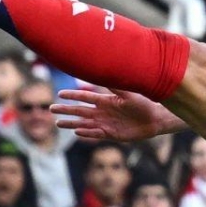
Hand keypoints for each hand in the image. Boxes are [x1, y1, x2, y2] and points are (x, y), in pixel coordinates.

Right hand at [52, 85, 179, 140]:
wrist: (154, 119)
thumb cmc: (143, 103)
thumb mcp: (129, 93)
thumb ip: (116, 85)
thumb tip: (104, 72)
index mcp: (106, 100)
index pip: (85, 97)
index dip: (73, 96)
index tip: (60, 94)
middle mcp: (103, 112)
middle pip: (80, 111)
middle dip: (66, 110)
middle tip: (51, 109)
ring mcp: (106, 123)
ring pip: (84, 123)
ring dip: (71, 123)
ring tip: (58, 123)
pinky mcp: (111, 134)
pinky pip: (96, 133)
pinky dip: (87, 133)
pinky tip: (77, 131)